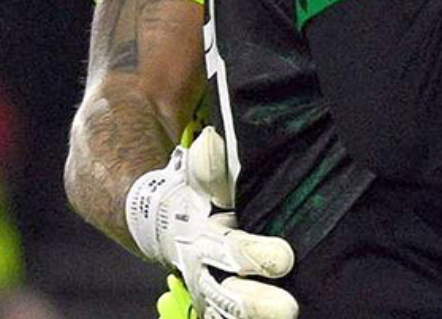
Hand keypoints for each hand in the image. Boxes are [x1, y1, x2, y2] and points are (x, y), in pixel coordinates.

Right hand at [126, 128, 297, 318]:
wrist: (153, 218)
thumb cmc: (190, 191)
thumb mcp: (197, 176)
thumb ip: (207, 165)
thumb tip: (211, 141)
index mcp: (200, 237)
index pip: (229, 250)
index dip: (254, 256)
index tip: (283, 260)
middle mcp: (198, 270)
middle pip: (224, 294)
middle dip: (253, 303)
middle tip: (288, 308)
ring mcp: (202, 291)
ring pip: (224, 314)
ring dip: (250, 318)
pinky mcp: (211, 304)